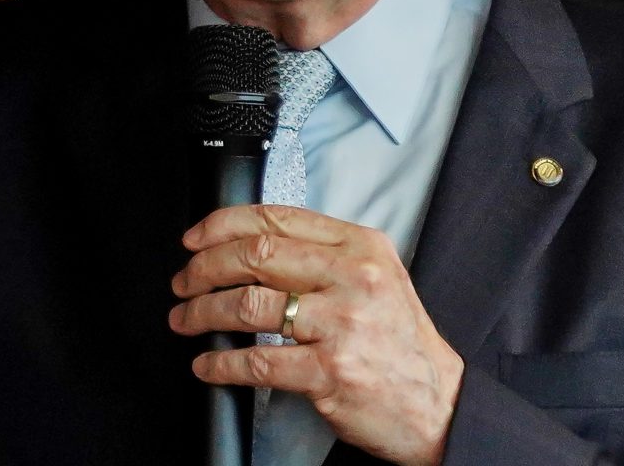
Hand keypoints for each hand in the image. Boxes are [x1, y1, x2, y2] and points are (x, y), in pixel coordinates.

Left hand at [169, 205, 463, 465]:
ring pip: (249, 305)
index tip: (195, 238)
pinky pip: (258, 361)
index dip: (223, 225)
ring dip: (203, 312)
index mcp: (361, 246)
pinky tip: (208, 364)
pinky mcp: (330, 372)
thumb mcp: (377, 278)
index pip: (278, 219)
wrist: (439, 403)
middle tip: (184, 281)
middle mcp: (353, 278)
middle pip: (257, 256)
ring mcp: (342, 325)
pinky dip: (221, 364)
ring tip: (186, 320)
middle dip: (205, 268)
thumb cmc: (400, 342)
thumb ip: (324, 255)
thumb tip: (252, 245)